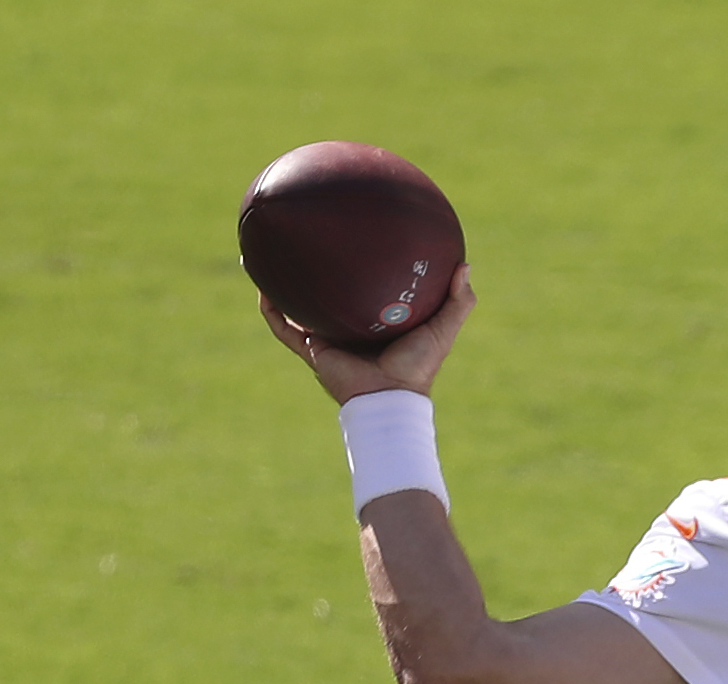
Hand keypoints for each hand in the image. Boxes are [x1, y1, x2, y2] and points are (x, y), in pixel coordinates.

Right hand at [262, 262, 476, 402]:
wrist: (391, 398)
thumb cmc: (418, 366)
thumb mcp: (443, 329)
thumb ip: (458, 301)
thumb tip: (466, 265)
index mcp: (375, 323)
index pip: (363, 291)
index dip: (356, 270)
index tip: (350, 240)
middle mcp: (348, 329)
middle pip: (326, 296)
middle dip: (312, 272)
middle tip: (302, 241)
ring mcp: (328, 339)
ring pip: (297, 309)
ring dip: (280, 286)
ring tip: (265, 257)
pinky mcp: (313, 350)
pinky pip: (285, 329)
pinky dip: (271, 311)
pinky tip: (261, 287)